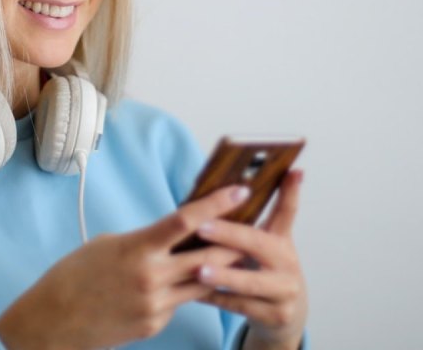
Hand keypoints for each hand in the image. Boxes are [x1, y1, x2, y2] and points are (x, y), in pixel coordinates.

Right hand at [0, 185, 250, 349]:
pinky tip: (187, 281)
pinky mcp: (156, 324)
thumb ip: (144, 240)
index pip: (186, 220)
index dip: (217, 203)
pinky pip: (181, 302)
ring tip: (234, 251)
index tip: (240, 189)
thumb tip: (171, 236)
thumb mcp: (107, 244)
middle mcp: (152, 277)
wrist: (53, 320)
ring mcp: (157, 304)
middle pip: (209, 254)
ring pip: (204, 281)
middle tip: (252, 224)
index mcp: (137, 248)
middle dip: (234, 239)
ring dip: (220, 267)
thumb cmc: (74, 275)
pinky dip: (187, 288)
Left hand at [195, 170, 307, 349]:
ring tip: (198, 270)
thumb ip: (249, 219)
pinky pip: (240, 307)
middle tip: (202, 227)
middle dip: (229, 235)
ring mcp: (284, 291)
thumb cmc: (262, 269)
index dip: (290, 190)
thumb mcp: (264, 244)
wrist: (283, 315)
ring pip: (250, 283)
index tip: (291, 170)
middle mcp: (288, 263)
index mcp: (282, 240)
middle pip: (259, 244)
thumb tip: (229, 185)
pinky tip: (194, 294)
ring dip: (222, 275)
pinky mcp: (275, 315)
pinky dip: (216, 299)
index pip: (288, 210)